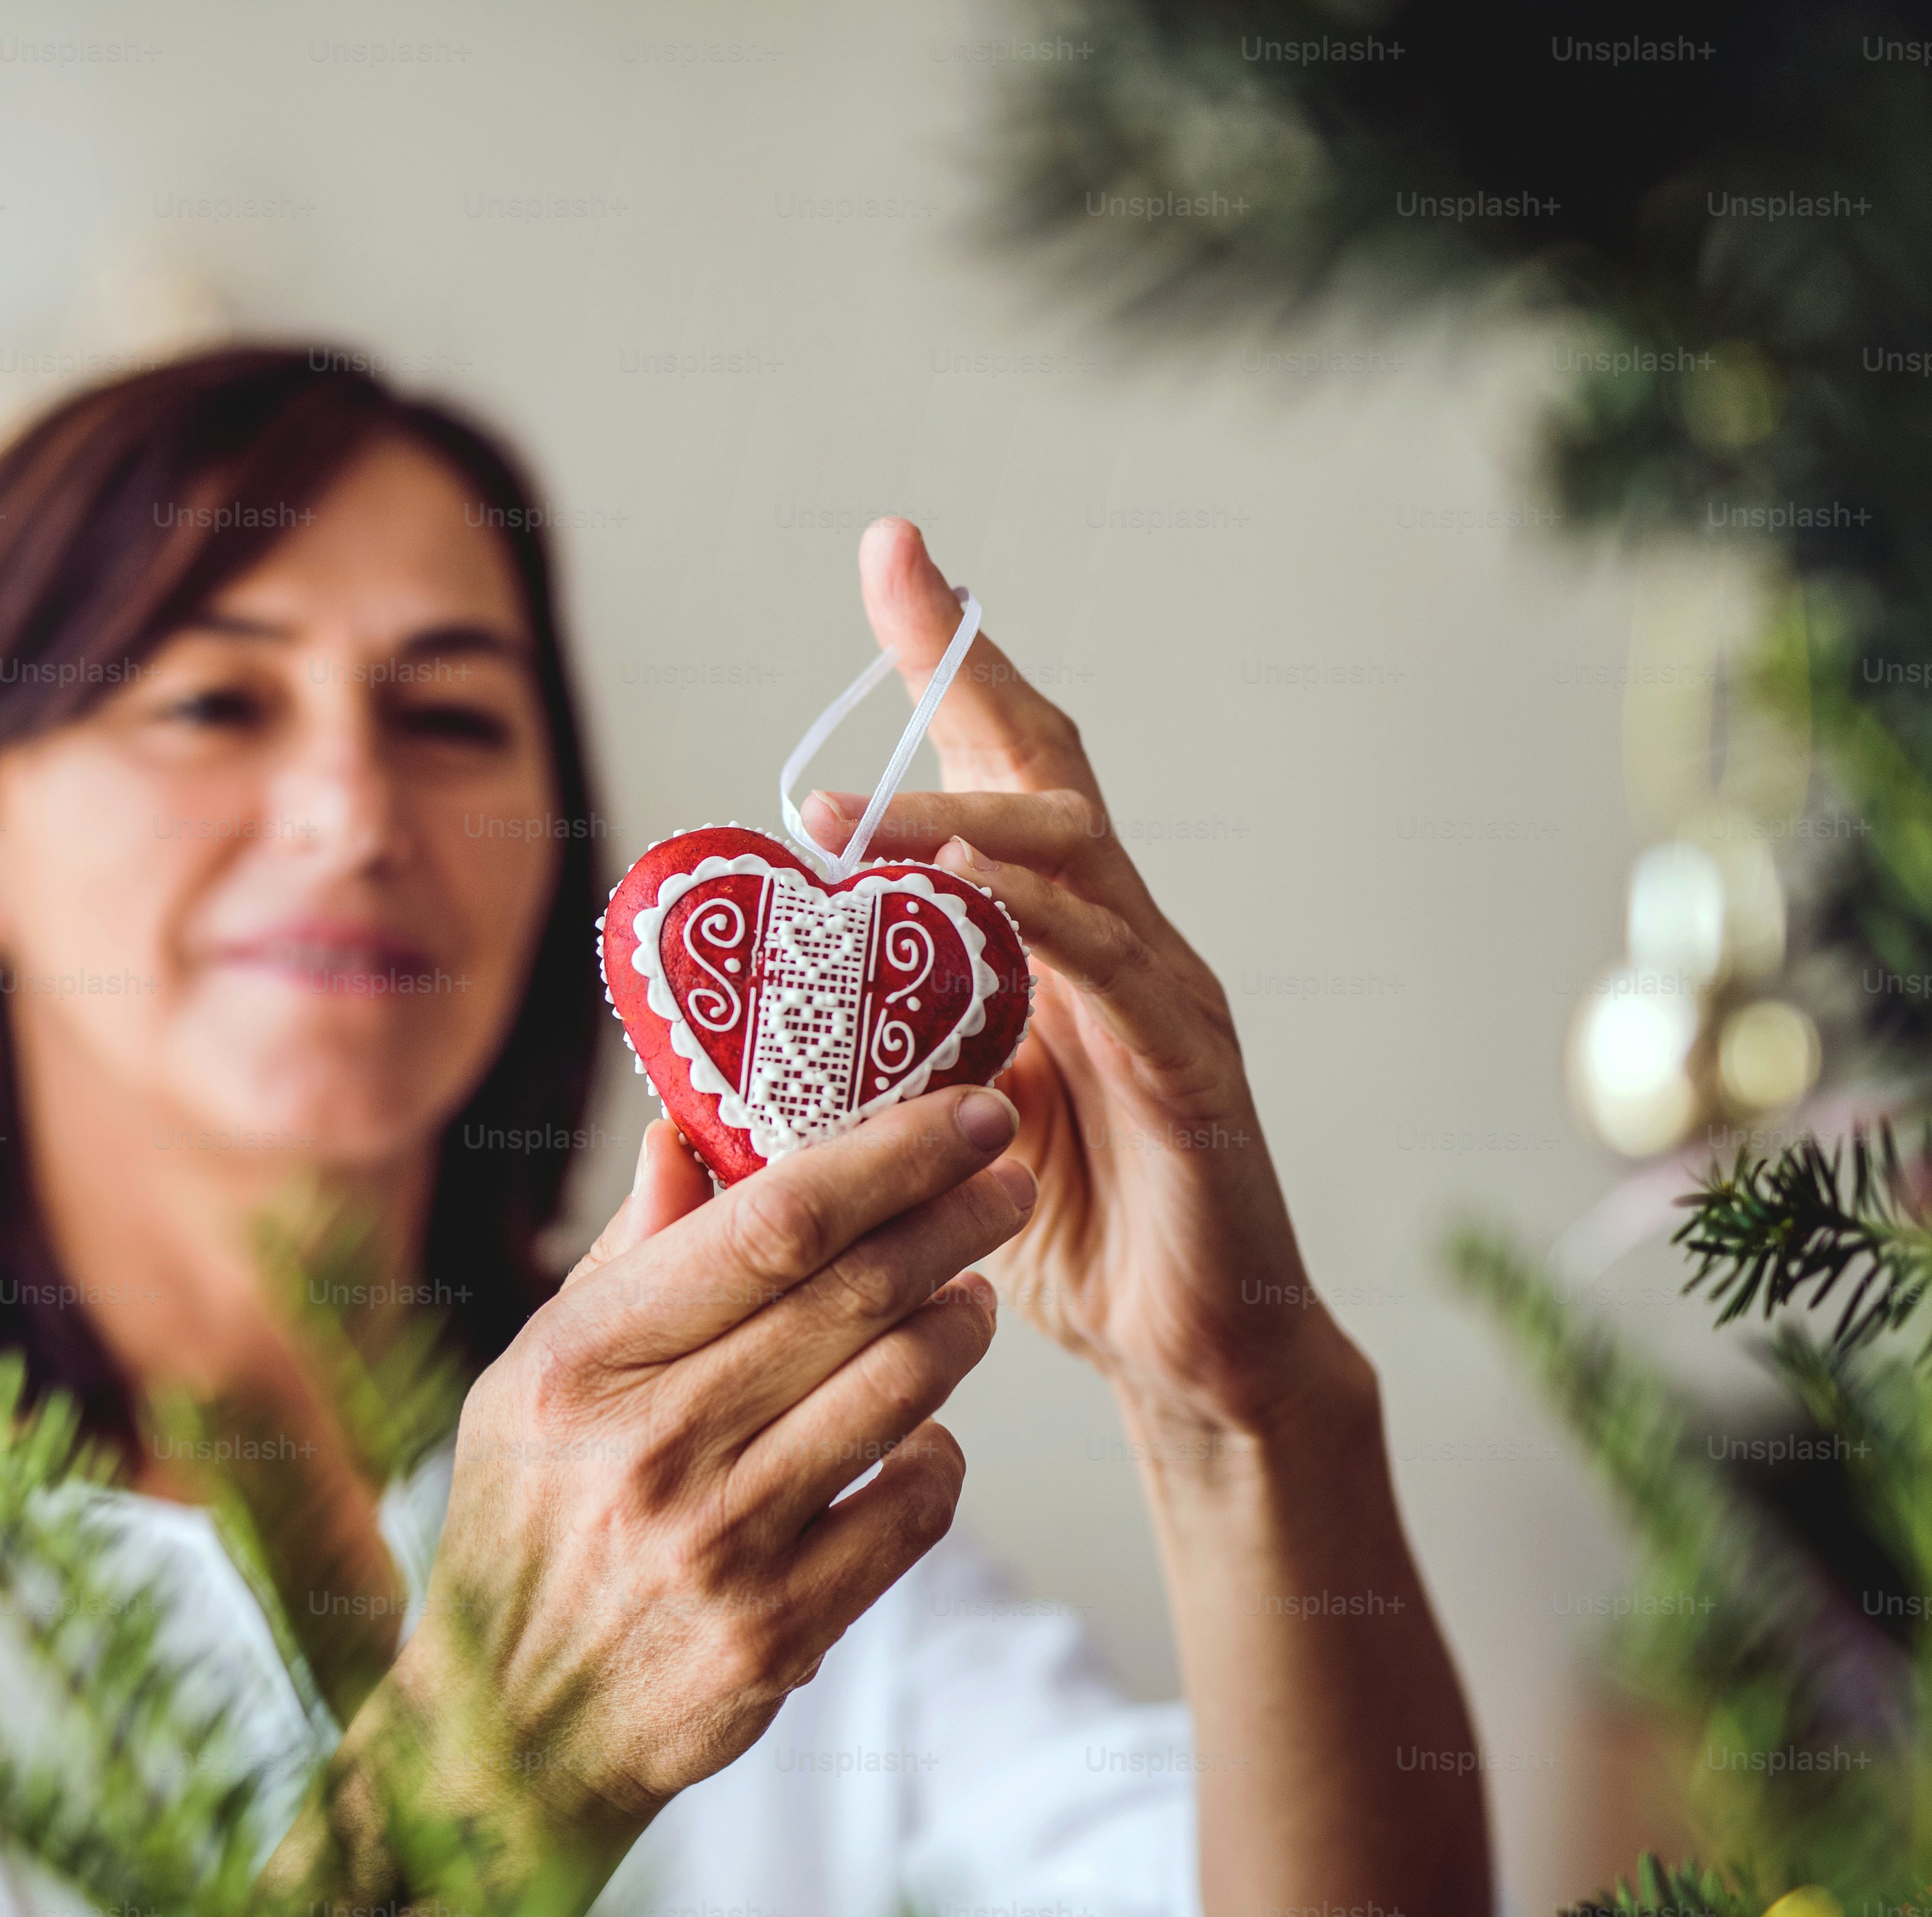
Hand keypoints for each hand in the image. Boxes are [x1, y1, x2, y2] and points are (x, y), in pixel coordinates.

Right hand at [404, 1090, 1032, 1837]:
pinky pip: (914, 1511)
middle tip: (1005, 1178)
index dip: (885, 1156)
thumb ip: (625, 1259)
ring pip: (901, 1391)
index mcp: (583, 1364)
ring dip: (961, 1325)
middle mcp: (651, 1447)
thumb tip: (687, 1130)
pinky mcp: (779, 1632)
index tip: (960, 1111)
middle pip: (853, 1294)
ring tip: (972, 1296)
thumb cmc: (528, 1524)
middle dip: (954, 1219)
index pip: (768, 1225)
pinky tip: (926, 1436)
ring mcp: (720, 1545)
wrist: (509, 1731)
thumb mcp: (534, 1380)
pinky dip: (940, 1457)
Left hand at [802, 519, 1354, 1441]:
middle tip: (896, 583)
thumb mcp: (932, 1120)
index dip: (951, 660)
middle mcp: (1118, 940)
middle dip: (968, 672)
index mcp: (1054, 939)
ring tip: (846, 820)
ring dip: (957, 824)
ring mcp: (1162, 994)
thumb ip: (870, 1050)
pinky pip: (1112, 972)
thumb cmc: (1059, 1228)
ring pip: (1071, 857)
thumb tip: (742, 1015)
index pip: (999, 769)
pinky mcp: (1189, 1068)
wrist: (1188, 1350)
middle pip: (1045, 769)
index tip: (895, 551)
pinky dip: (1036, 931)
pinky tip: (965, 910)